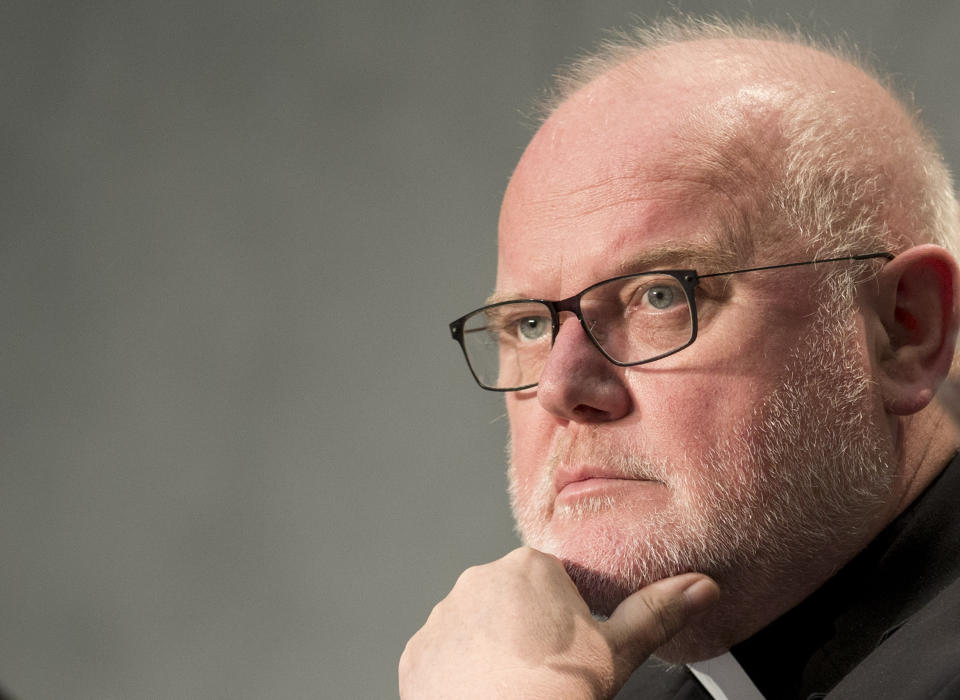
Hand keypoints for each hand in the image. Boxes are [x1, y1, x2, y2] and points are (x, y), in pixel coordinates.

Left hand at [398, 547, 718, 698]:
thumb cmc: (556, 693)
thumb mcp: (617, 652)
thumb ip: (656, 611)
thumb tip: (701, 585)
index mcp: (530, 568)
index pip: (553, 583)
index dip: (567, 620)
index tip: (569, 649)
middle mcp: (479, 580)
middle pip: (513, 600)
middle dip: (527, 629)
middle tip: (545, 670)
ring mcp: (444, 614)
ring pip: (478, 625)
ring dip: (492, 648)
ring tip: (515, 685)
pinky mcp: (419, 650)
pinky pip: (446, 653)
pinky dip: (461, 671)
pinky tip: (484, 694)